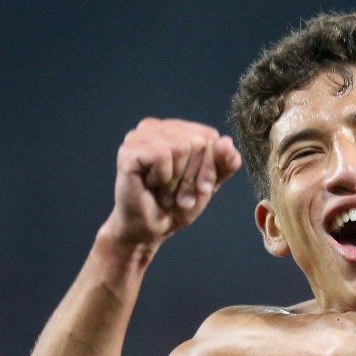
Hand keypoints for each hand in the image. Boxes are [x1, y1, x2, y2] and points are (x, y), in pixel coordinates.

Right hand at [105, 118, 242, 252]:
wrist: (151, 228)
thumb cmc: (178, 203)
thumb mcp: (211, 182)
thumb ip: (225, 162)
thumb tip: (226, 141)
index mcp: (175, 129)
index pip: (210, 136)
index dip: (210, 166)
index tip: (201, 188)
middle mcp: (155, 127)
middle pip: (197, 142)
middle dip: (194, 176)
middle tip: (180, 194)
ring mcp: (139, 137)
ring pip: (182, 147)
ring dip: (178, 180)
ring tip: (165, 192)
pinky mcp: (129, 151)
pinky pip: (163, 155)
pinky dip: (164, 178)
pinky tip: (151, 185)